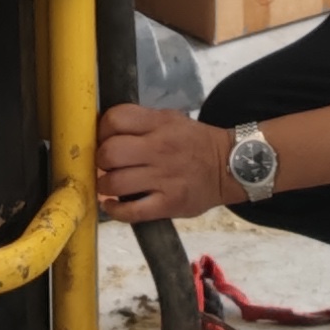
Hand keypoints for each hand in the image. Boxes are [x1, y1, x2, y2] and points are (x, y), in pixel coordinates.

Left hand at [95, 103, 240, 221]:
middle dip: (100, 160)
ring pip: (115, 183)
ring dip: (104, 186)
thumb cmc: (195, 142)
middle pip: (109, 153)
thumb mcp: (172, 119)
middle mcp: (160, 149)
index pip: (115, 119)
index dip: (102, 130)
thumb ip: (142, 122)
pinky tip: (111, 205)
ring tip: (108, 186)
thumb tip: (104, 131)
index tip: (104, 139)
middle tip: (106, 165)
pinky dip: (114, 210)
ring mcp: (164, 178)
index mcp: (159, 124)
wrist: (230, 166)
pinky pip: (131, 211)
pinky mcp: (169, 204)